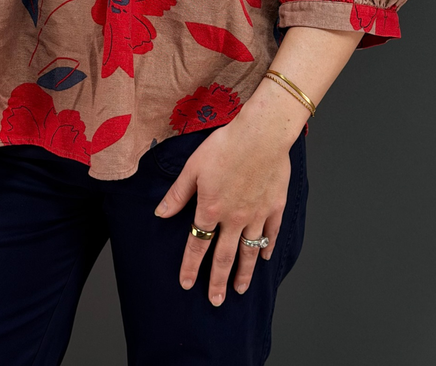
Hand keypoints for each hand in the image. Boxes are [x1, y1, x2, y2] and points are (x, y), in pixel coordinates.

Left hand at [154, 115, 293, 306]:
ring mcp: (257, 214)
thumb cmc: (225, 145)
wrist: (261, 134)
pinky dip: (266, 247)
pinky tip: (264, 258)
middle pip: (225, 257)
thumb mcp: (193, 167)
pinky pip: (270, 233)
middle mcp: (234, 218)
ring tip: (239, 290)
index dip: (191, 267)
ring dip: (243, 273)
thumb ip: (177, 194)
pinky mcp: (275, 206)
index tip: (187, 284)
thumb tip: (160, 214)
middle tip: (216, 301)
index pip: (197, 245)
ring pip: (249, 251)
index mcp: (211, 208)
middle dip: (218, 281)